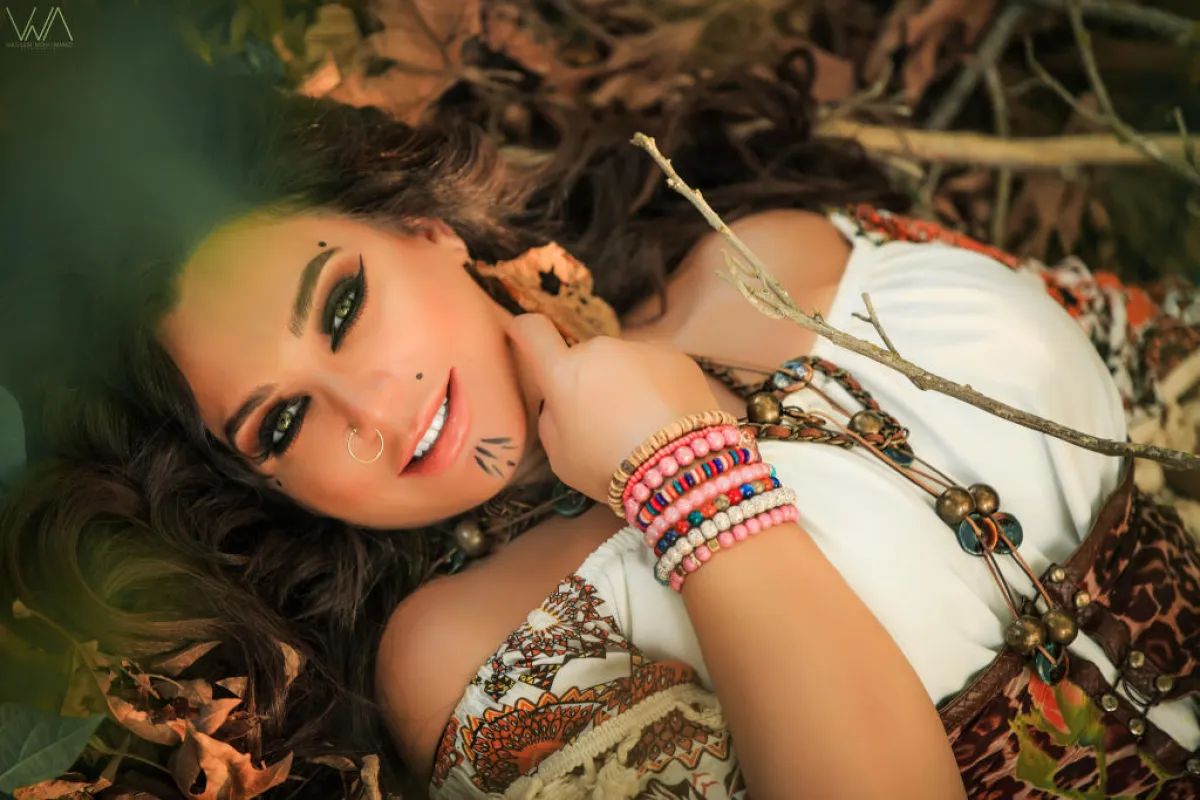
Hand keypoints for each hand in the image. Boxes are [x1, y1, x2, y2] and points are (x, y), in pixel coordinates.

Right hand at [506, 314, 721, 503]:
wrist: (682, 465)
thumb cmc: (610, 467)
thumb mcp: (561, 458)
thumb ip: (552, 421)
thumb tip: (560, 403)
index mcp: (563, 373)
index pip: (532, 331)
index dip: (523, 331)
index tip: (522, 336)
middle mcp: (599, 350)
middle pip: (582, 357)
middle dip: (586, 380)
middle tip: (602, 420)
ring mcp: (640, 348)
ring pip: (621, 362)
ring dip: (623, 383)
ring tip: (641, 424)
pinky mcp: (676, 355)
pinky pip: (654, 367)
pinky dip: (655, 385)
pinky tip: (666, 417)